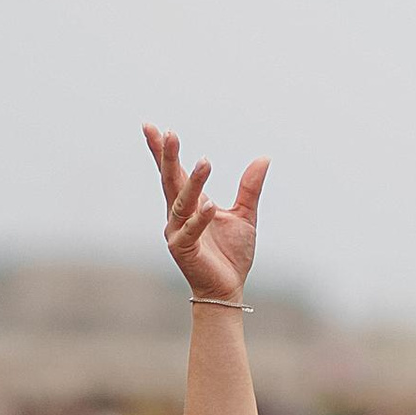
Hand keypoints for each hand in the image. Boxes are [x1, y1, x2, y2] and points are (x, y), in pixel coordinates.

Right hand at [145, 126, 267, 305]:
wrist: (228, 288)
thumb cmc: (231, 253)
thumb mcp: (245, 214)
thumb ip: (250, 187)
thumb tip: (263, 157)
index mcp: (190, 203)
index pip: (174, 171)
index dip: (162, 151)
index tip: (151, 126)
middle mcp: (178, 214)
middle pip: (170, 179)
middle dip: (168, 156)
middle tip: (168, 132)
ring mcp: (177, 231)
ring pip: (182, 201)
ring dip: (193, 182)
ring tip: (206, 162)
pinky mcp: (182, 250)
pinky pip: (190, 231)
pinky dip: (201, 218)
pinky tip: (211, 205)